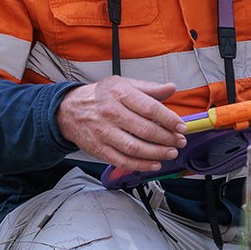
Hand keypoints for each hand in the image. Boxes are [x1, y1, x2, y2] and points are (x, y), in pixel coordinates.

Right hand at [56, 76, 185, 169]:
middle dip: (167, 138)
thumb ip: (149, 88)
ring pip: (135, 148)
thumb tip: (171, 88)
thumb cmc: (100, 96)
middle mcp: (111, 112)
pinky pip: (123, 161)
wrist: (69, 110)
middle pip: (145, 130)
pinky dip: (140, 165)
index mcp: (120, 93)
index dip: (169, 119)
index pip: (150, 108)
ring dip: (157, 153)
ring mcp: (104, 132)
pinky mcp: (99, 149)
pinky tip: (154, 164)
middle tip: (179, 141)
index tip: (181, 126)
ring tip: (171, 152)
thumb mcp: (123, 84)